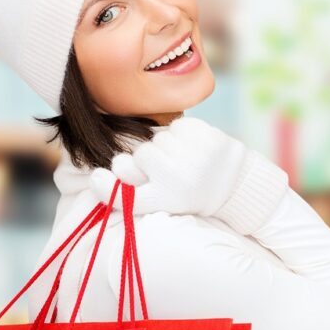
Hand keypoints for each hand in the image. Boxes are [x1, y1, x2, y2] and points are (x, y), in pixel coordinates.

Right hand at [89, 116, 287, 235]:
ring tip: (183, 162)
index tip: (100, 177)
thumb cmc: (188, 195)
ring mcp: (192, 152)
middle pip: (139, 156)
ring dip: (165, 148)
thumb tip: (95, 177)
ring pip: (157, 140)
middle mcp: (178, 177)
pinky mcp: (203, 133)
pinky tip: (192, 149)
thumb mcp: (158, 201)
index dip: (108, 182)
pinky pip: (175, 128)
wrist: (234, 184)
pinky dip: (180, 136)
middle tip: (167, 174)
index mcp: (165, 197)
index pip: (124, 184)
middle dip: (147, 162)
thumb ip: (124, 193)